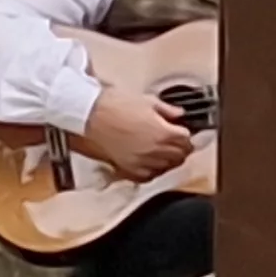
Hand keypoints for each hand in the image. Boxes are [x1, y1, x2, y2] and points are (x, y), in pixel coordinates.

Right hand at [79, 86, 195, 180]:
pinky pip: (148, 176)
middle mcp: (155, 150)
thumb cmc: (113, 105)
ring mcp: (141, 161)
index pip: (188, 140)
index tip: (180, 130)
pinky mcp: (127, 168)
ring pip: (166, 167)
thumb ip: (166, 109)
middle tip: (174, 140)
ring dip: (167, 159)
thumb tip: (178, 113)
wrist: (87, 114)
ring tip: (161, 150)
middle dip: (180, 147)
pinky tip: (148, 161)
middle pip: (181, 156)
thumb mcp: (146, 100)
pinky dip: (151, 170)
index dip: (185, 134)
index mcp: (164, 133)